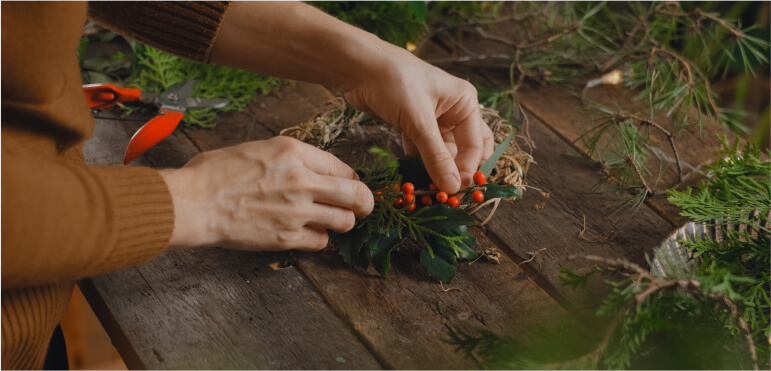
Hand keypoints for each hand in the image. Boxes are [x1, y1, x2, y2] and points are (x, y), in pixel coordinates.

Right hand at [159, 137, 373, 250]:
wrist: (192, 202)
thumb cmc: (215, 173)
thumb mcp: (259, 148)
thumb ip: (291, 158)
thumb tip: (313, 169)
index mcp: (294, 152)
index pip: (344, 168)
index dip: (351, 180)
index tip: (350, 186)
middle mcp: (302, 180)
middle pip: (358, 196)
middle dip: (365, 204)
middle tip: (362, 208)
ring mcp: (297, 211)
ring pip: (345, 221)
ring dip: (341, 222)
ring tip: (331, 221)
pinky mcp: (287, 237)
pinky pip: (321, 242)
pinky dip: (318, 239)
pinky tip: (306, 233)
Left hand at [342, 49, 494, 192]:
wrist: (358, 67)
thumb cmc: (394, 83)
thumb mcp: (418, 121)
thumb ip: (436, 156)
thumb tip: (453, 187)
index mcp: (465, 103)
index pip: (476, 145)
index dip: (468, 170)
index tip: (455, 192)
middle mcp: (454, 111)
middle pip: (466, 150)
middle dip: (458, 171)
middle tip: (447, 193)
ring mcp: (434, 119)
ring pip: (443, 152)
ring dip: (437, 169)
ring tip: (428, 188)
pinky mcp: (414, 125)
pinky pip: (424, 150)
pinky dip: (420, 163)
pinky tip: (413, 176)